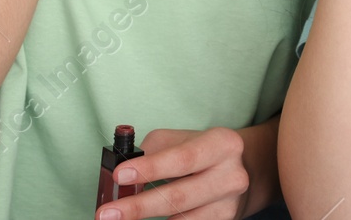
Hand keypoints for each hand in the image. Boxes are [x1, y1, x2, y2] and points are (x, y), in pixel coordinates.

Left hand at [94, 127, 250, 219]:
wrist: (243, 170)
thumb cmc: (202, 152)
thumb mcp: (182, 140)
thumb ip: (153, 151)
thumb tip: (123, 176)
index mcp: (222, 144)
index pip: (182, 158)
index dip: (151, 168)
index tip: (120, 175)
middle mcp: (231, 175)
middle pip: (179, 196)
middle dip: (139, 206)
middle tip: (107, 213)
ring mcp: (230, 204)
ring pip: (181, 219)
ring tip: (121, 218)